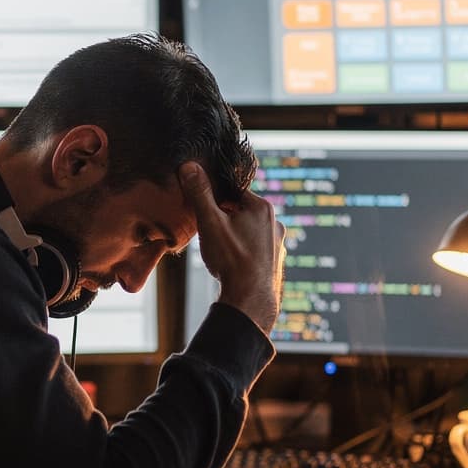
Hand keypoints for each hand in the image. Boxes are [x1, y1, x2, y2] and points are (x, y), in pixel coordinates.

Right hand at [180, 162, 283, 332]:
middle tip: (210, 235)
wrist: (250, 301)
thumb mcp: (209, 222)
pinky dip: (243, 254)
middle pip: (241, 212)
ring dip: (233, 237)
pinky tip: (232, 265)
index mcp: (262, 207)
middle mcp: (275, 223)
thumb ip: (199, 193)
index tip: (204, 213)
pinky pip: (255, 250)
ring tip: (220, 253)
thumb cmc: (231, 259)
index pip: (233, 192)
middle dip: (224, 220)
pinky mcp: (276, 263)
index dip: (215, 201)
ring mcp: (278, 244)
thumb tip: (189, 166)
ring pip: (249, 232)